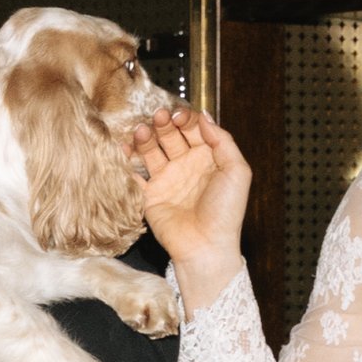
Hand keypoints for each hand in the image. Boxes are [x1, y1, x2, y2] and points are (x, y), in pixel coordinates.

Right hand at [134, 111, 251, 309]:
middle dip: (163, 123)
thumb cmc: (226, 211)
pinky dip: (126, 159)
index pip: (193, 129)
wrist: (205, 246)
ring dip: (145, 137)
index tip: (179, 115)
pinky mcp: (149, 195)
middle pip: (170, 135)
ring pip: (151, 150)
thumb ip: (223, 140)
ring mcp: (166, 180)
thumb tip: (204, 116)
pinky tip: (124, 147)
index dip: (185, 119)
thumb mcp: (237, 171)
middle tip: (158, 117)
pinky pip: (134, 173)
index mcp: (208, 159)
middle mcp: (186, 166)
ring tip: (141, 131)